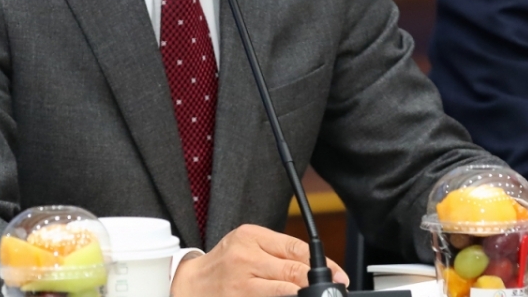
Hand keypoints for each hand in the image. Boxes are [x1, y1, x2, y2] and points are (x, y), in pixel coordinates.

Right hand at [171, 224, 349, 296]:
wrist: (189, 284)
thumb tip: (313, 265)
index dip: (321, 263)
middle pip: (291, 270)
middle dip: (315, 282)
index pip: (295, 247)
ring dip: (302, 293)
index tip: (337, 274)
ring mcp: (240, 283)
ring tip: (315, 295)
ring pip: (283, 290)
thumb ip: (276, 251)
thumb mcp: (246, 244)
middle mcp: (245, 257)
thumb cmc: (224, 263)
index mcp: (250, 236)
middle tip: (332, 288)